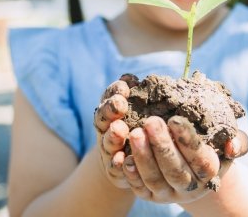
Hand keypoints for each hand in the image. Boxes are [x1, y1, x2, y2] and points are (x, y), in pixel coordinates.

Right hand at [93, 74, 138, 188]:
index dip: (115, 91)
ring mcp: (109, 149)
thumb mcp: (143, 107)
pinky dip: (117, 163)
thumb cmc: (143, 126)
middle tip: (120, 104)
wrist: (134, 160)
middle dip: (110, 110)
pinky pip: (115, 167)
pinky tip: (121, 159)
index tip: (125, 87)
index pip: (110, 96)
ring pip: (107, 142)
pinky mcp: (115, 170)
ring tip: (118, 130)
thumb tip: (135, 78)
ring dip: (112, 135)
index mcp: (114, 110)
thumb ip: (140, 93)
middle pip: (104, 117)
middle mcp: (107, 128)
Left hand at [121, 115, 247, 203]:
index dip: (187, 140)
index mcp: (210, 172)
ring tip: (135, 133)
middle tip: (150, 121)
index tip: (175, 119)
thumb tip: (232, 145)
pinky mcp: (150, 196)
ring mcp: (169, 193)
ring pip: (155, 180)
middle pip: (175, 171)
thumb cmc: (211, 144)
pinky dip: (131, 173)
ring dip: (144, 157)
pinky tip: (123, 156)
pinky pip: (139, 188)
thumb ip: (237, 140)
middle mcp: (190, 187)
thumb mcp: (226, 139)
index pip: (200, 158)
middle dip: (162, 146)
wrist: (193, 166)